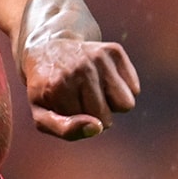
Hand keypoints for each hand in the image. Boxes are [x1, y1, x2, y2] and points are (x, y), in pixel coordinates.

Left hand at [21, 37, 139, 139]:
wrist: (47, 48)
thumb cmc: (46, 89)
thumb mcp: (42, 114)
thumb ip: (65, 129)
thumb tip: (97, 127)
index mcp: (58, 87)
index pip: (90, 126)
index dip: (79, 121)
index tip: (64, 104)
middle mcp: (80, 69)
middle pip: (108, 118)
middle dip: (95, 113)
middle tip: (77, 95)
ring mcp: (98, 57)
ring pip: (127, 104)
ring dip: (111, 102)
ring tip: (91, 88)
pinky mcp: (114, 50)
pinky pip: (135, 88)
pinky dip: (122, 88)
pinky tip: (102, 78)